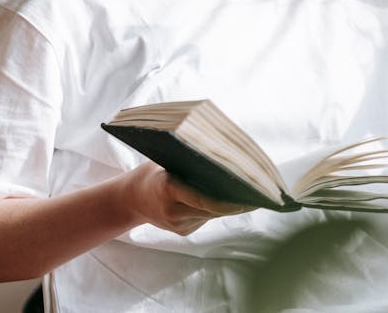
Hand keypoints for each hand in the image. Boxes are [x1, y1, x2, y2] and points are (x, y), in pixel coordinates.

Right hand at [124, 162, 250, 235]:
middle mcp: (172, 210)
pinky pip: (206, 218)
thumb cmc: (151, 172)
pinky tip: (229, 200)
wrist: (129, 199)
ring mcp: (177, 224)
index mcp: (167, 188)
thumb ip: (188, 161)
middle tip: (258, 192)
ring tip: (249, 193)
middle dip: (235, 202)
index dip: (227, 200)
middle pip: (212, 209)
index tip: (247, 195)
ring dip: (228, 205)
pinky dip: (216, 209)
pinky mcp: (182, 231)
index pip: (203, 198)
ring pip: (212, 215)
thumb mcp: (164, 161)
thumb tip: (223, 156)